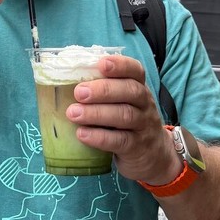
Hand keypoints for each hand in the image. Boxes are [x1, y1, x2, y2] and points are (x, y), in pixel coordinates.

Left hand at [64, 54, 180, 183]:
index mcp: (139, 88)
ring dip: (96, 113)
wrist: (154, 156)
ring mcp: (143, 126)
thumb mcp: (123, 103)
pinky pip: (120, 140)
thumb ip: (104, 92)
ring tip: (73, 113)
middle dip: (103, 90)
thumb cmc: (128, 123)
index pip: (135, 70)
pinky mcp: (137, 147)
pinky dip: (100, 137)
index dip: (120, 65)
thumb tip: (66, 81)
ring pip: (125, 116)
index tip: (101, 63)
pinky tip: (82, 134)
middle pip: (130, 91)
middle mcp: (145, 104)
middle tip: (79, 92)